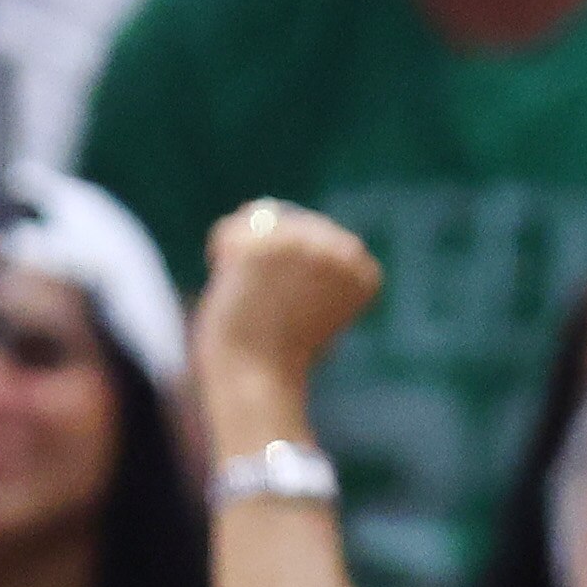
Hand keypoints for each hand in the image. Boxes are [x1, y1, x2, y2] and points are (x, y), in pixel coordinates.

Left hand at [192, 200, 379, 413]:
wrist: (256, 377)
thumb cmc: (282, 352)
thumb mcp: (315, 306)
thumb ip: (311, 265)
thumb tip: (267, 209)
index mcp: (365, 270)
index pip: (324, 237)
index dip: (296, 261)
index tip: (288, 297)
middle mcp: (342, 251)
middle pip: (294, 221)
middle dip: (268, 249)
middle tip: (258, 294)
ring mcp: (302, 244)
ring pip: (261, 220)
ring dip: (245, 248)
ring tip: (243, 287)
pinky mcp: (262, 245)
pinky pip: (231, 229)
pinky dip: (221, 250)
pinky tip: (226, 277)